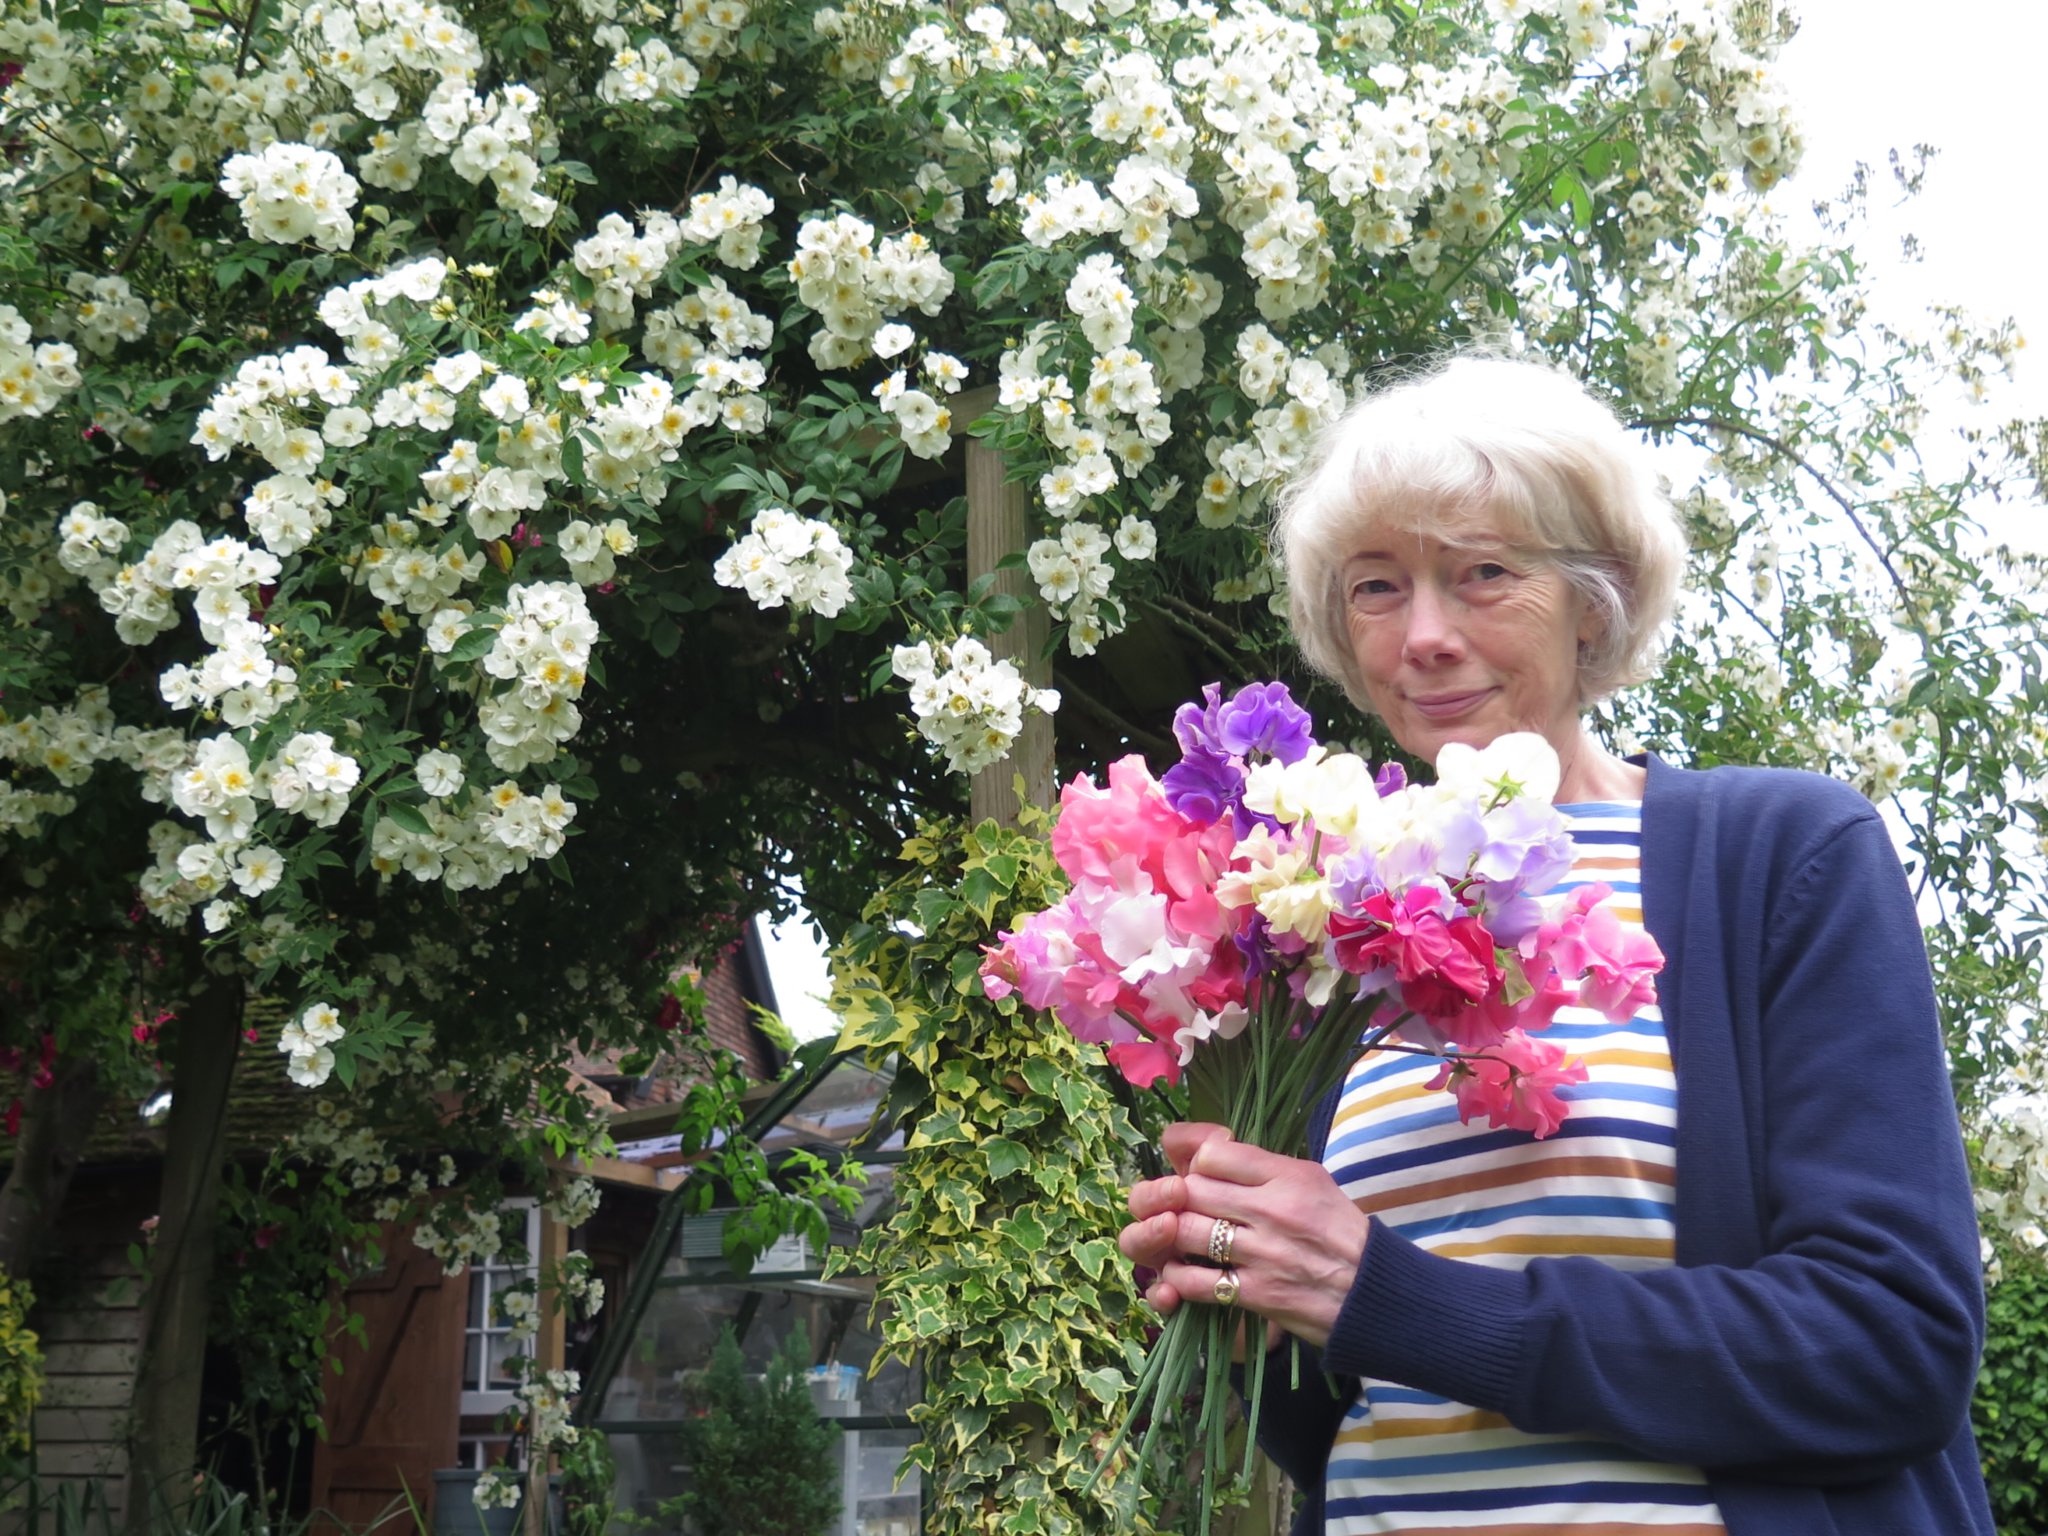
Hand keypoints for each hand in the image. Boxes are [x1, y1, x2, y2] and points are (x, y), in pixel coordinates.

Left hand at [1118, 1122, 1368, 1349]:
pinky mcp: (1258, 1294)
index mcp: (1288, 1174)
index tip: (1199, 1176)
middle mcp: (1273, 1209)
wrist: (1374, 1294)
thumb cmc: (1340, 1232)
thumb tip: (1204, 1150)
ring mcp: (1263, 1253)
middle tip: (1178, 1210)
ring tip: (1178, 1240)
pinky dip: (1177, 1279)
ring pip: (1186, 1232)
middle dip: (1175, 1200)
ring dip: (1172, 1238)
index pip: (1213, 1152)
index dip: (1195, 1164)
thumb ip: (1260, 1166)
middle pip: (1191, 1190)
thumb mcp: (1311, 1181)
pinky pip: (1195, 1282)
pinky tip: (1181, 1275)